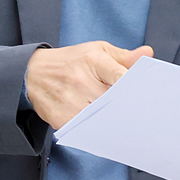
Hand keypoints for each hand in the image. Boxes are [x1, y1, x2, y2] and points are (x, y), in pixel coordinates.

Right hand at [25, 41, 151, 130]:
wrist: (32, 73)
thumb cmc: (71, 62)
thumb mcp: (97, 51)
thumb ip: (123, 56)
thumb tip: (147, 54)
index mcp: (93, 61)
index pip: (121, 76)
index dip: (135, 87)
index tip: (146, 95)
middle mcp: (80, 81)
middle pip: (114, 101)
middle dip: (128, 106)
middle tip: (140, 112)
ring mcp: (70, 101)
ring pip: (102, 118)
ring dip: (114, 120)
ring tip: (124, 119)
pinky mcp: (61, 118)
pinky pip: (87, 129)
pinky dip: (98, 129)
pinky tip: (104, 125)